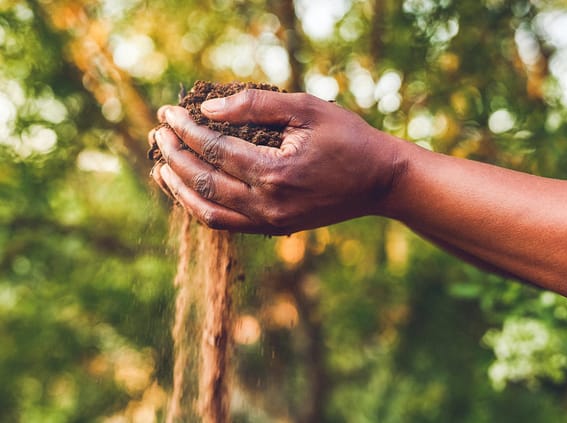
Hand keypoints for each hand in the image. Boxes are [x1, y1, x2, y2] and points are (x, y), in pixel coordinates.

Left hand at [149, 90, 403, 234]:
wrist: (380, 181)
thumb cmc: (348, 138)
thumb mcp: (307, 108)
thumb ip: (256, 106)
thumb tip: (208, 110)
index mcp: (276, 172)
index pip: (214, 150)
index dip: (186, 130)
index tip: (167, 114)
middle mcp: (268, 204)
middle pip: (204, 181)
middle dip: (174, 156)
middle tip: (158, 134)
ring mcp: (270, 222)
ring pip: (208, 211)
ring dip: (179, 188)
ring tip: (160, 167)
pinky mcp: (275, 229)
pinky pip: (226, 223)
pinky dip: (201, 207)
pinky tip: (188, 190)